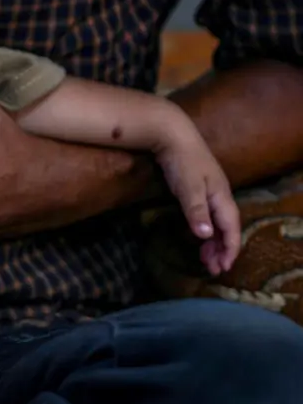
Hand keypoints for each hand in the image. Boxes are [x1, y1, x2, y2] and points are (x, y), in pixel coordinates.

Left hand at [155, 130, 240, 275]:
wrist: (172, 134)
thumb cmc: (182, 161)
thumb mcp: (189, 188)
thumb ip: (196, 211)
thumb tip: (206, 236)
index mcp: (222, 197)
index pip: (232, 228)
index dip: (230, 248)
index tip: (224, 266)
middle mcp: (220, 196)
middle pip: (226, 228)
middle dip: (222, 250)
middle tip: (213, 269)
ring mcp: (210, 192)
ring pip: (216, 223)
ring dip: (213, 242)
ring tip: (205, 260)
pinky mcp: (198, 189)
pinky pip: (207, 216)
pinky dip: (204, 230)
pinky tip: (199, 237)